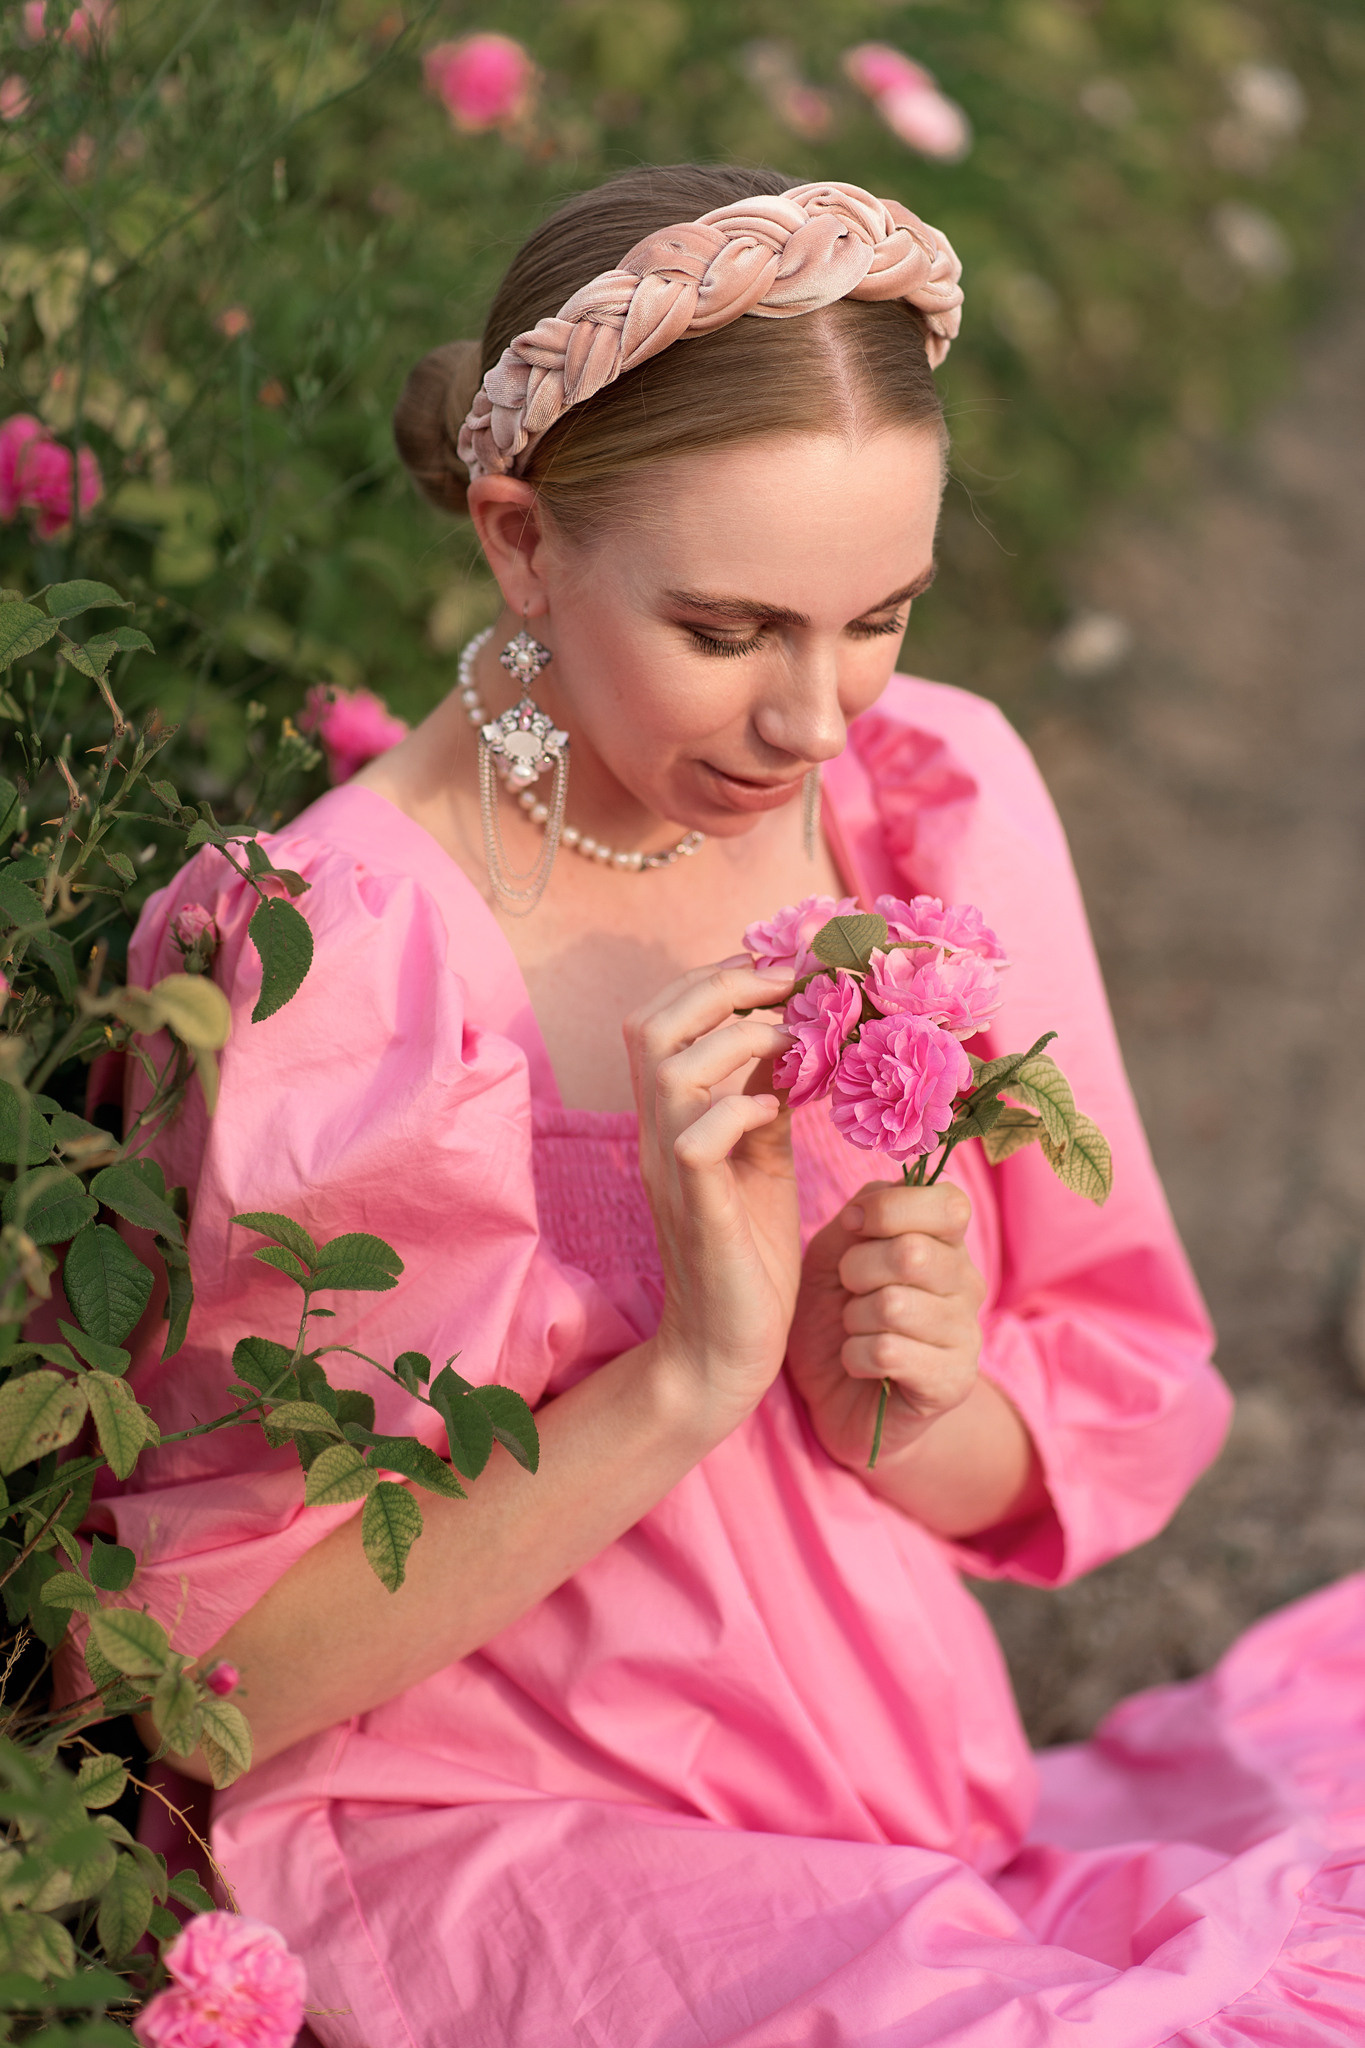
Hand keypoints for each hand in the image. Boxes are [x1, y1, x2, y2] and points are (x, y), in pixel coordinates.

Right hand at [627, 960, 801, 1427]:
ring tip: (790, 1044)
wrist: (725, 1351)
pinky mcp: (698, 1213)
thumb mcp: (762, 1160)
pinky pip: (695, 1139)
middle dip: (721, 987)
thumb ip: (764, 1100)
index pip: (662, 1017)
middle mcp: (658, 1135)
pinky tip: (772, 1112)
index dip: (715, 978)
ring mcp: (671, 1172)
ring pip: (670, 1069)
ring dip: (737, 1039)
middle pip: (652, 1023)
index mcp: (670, 1118)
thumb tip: (794, 1040)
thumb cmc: (748, 1255)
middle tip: (788, 988)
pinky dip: (736, 1110)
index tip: (780, 970)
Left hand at [786, 1178, 986, 1474]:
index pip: (949, 1204)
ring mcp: (966, 1335)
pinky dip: (856, 1355)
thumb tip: (871, 1204)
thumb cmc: (831, 1318)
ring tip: (856, 1329)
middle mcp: (967, 1284)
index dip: (890, 1209)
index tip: (852, 1227)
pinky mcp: (953, 1382)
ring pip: (896, 1306)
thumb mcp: (830, 1255)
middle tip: (848, 1290)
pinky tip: (860, 1363)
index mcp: (945, 1243)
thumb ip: (857, 1218)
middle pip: (914, 1253)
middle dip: (857, 1268)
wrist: (832, 1397)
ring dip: (855, 1318)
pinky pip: (890, 1352)